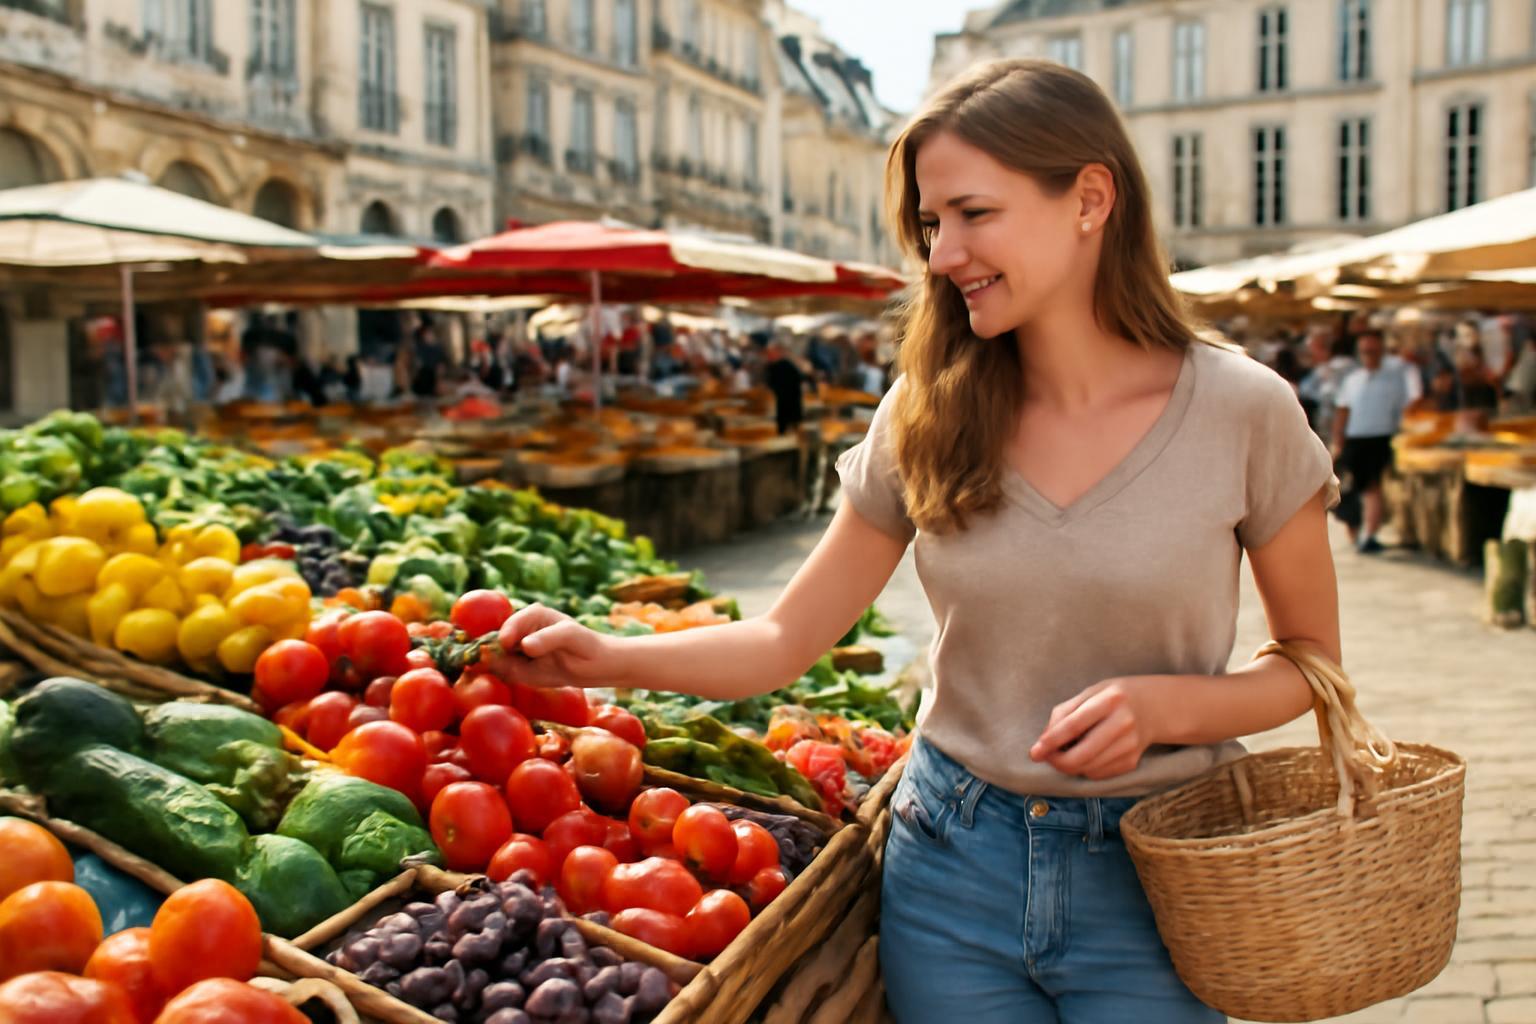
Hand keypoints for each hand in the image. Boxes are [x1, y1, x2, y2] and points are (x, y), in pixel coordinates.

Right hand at [494, 603, 613, 688]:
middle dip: (490, 653)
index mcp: (531, 615)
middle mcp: (520, 631)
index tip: (507, 646)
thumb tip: (525, 646)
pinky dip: (502, 676)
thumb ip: (547, 639)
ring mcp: (516, 650)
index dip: (504, 636)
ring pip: (494, 659)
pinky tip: (514, 677)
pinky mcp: (517, 668)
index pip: (509, 625)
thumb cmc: (584, 643)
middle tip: (492, 664)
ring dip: (494, 667)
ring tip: (507, 671)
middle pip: (495, 641)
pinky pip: (502, 672)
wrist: (593, 665)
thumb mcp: (569, 636)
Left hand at [1028, 676, 1174, 780]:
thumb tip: (1044, 741)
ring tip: (1066, 751)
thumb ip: (1064, 713)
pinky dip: (1086, 768)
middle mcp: (1123, 723)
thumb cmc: (1113, 698)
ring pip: (1088, 768)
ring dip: (1070, 765)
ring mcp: (1130, 745)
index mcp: (1110, 700)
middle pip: (1081, 755)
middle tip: (1046, 757)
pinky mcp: (1132, 761)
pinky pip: (1098, 774)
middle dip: (1057, 761)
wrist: (1153, 707)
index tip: (1035, 752)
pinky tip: (1087, 754)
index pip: (1073, 726)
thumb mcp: (1089, 693)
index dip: (1051, 742)